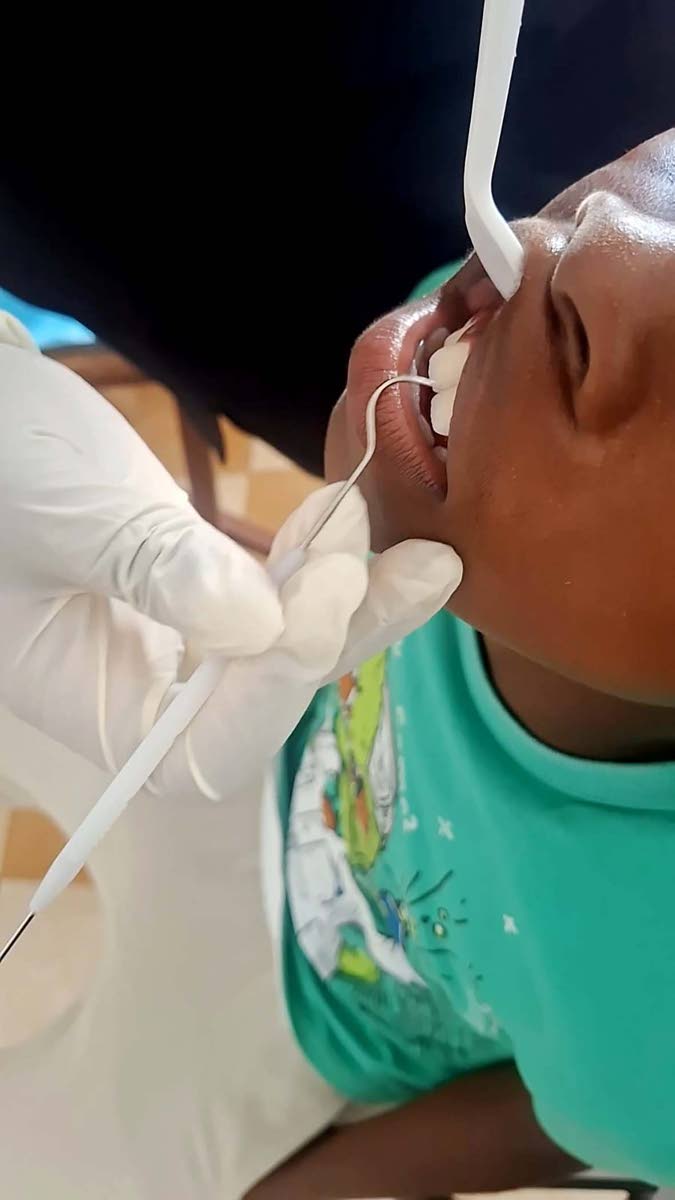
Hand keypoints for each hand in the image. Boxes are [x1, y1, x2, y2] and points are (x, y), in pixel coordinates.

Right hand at [0, 318, 460, 800]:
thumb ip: (154, 569)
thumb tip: (261, 627)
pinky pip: (276, 596)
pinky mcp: (204, 585)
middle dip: (341, 642)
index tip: (312, 611)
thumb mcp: (64, 512)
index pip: (194, 752)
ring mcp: (175, 636)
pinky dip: (323, 566)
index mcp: (83, 698)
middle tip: (415, 572)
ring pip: (282, 648)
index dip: (266, 701)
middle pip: (260, 705)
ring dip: (356, 603)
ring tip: (423, 554)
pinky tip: (353, 522)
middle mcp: (136, 685)